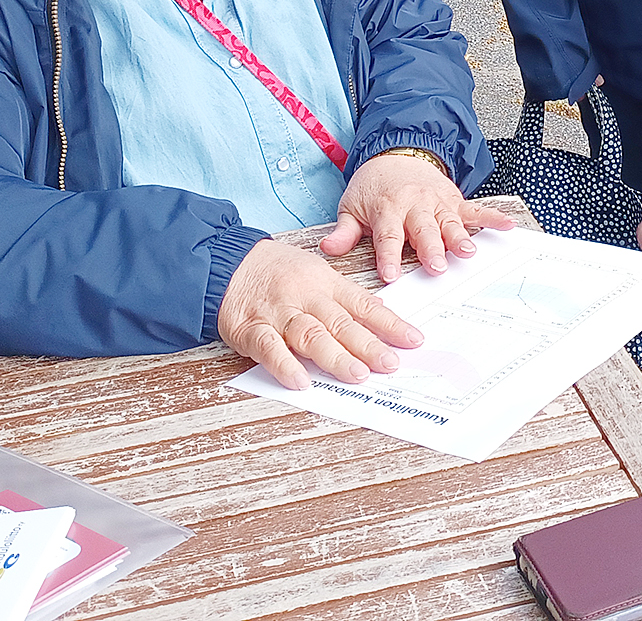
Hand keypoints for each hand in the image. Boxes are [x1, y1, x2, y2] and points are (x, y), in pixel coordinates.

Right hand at [217, 238, 422, 390]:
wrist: (228, 261)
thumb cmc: (278, 271)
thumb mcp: (317, 274)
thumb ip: (344, 300)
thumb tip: (382, 321)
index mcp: (327, 284)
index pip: (364, 306)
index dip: (390, 324)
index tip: (413, 340)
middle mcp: (306, 297)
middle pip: (341, 323)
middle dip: (368, 345)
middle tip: (391, 363)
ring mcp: (278, 313)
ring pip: (310, 334)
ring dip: (334, 356)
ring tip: (357, 375)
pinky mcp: (251, 328)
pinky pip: (269, 347)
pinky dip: (284, 364)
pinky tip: (301, 380)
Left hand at [319, 152, 515, 283]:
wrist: (396, 154)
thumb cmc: (373, 187)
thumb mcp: (351, 206)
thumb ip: (343, 231)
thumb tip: (327, 248)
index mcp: (386, 209)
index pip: (387, 236)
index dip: (388, 256)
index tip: (391, 275)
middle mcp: (413, 205)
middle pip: (422, 230)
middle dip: (430, 249)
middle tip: (437, 267)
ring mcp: (436, 202)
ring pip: (448, 222)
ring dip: (459, 236)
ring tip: (468, 252)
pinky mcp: (453, 200)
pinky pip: (474, 209)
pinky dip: (492, 217)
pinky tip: (507, 226)